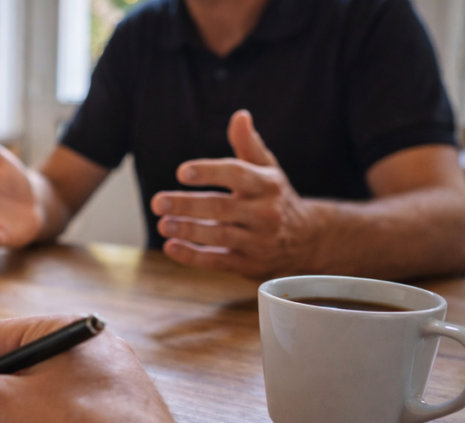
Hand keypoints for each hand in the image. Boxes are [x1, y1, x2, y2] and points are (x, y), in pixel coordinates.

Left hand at [151, 110, 324, 279]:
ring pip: (219, 236)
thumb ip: (249, 145)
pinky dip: (193, 257)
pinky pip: (218, 262)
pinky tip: (171, 247)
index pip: (237, 174)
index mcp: (267, 185)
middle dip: (187, 205)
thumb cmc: (274, 198)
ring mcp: (258, 241)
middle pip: (221, 207)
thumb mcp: (267, 170)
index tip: (181, 172)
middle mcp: (265, 213)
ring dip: (188, 230)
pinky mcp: (249, 264)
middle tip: (157, 202)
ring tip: (162, 224)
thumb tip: (240, 115)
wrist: (307, 240)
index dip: (209, 172)